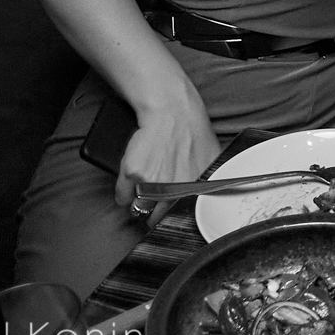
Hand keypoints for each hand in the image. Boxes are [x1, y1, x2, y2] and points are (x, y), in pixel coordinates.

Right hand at [115, 88, 219, 226]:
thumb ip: (209, 183)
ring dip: (138, 206)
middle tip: (152, 211)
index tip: (167, 220)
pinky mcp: (133, 174)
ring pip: (138, 208)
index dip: (172, 220)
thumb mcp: (211, 161)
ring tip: (141, 196)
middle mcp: (173, 189)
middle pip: (156, 218)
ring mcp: (151, 182)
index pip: (180, 219)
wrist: (172, 113)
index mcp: (193, 190)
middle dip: (152, 217)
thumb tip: (211, 203)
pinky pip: (122, 197)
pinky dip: (123, 195)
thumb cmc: (192, 134)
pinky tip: (129, 188)